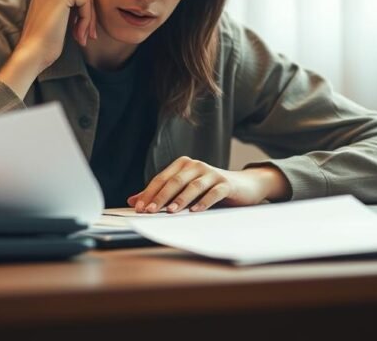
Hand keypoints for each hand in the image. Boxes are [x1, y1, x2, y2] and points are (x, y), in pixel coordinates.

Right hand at [0, 0, 96, 97]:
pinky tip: (79, 36)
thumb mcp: (57, 13)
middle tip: (86, 35)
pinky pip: (87, 2)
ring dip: (88, 19)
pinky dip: (87, 20)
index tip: (81, 30)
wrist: (33, 52)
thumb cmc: (45, 38)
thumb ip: (69, 2)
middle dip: (88, 14)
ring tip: (81, 37)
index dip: (82, 10)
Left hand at [127, 157, 289, 212]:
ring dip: (180, 199)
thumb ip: (160, 194)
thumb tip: (133, 201)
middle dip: (160, 197)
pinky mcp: (226, 183)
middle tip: (150, 211)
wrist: (244, 185)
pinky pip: (213, 193)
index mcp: (183, 164)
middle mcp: (196, 165)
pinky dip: (204, 202)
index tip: (139, 208)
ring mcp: (212, 173)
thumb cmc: (209, 188)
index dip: (149, 193)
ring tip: (170, 211)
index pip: (161, 179)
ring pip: (193, 186)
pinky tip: (195, 211)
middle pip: (175, 181)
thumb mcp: (184, 189)